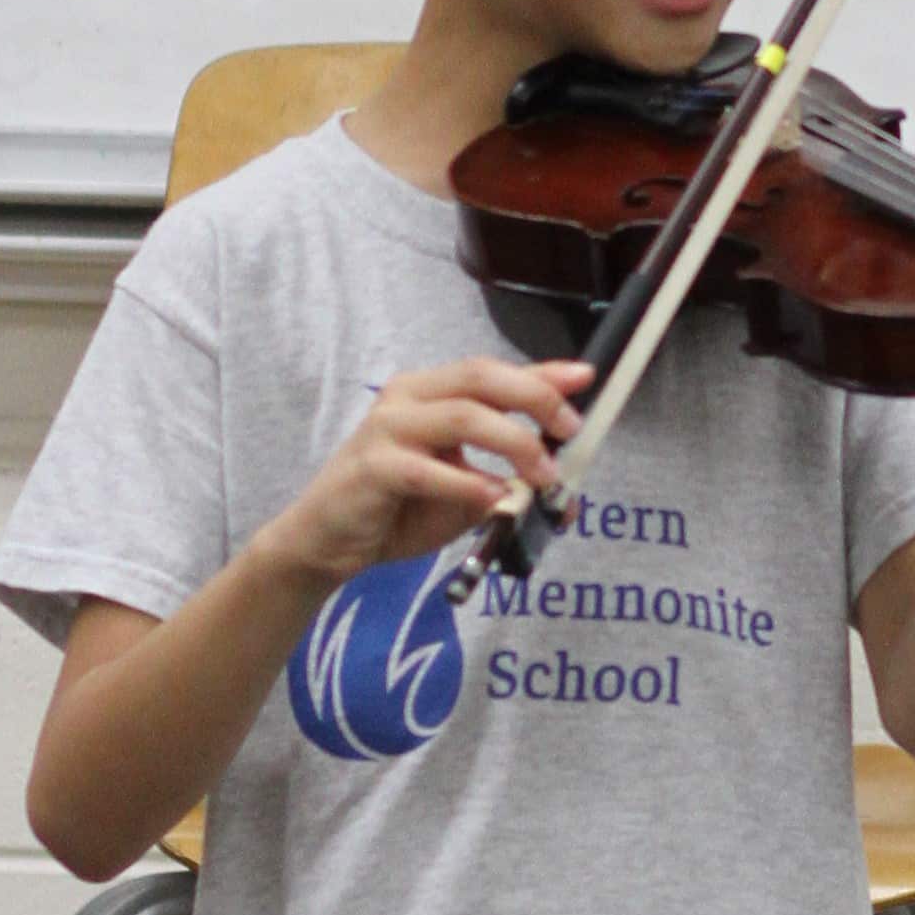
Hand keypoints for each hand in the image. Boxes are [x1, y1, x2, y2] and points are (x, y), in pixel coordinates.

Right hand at [261, 358, 590, 589]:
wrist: (328, 541)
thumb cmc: (398, 509)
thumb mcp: (465, 491)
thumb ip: (506, 480)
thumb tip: (564, 490)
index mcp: (430, 392)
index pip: (492, 372)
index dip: (542, 373)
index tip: (585, 377)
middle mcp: (408, 397)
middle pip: (480, 378)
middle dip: (534, 398)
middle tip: (571, 430)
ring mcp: (388, 428)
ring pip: (462, 416)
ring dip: (513, 443)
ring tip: (543, 476)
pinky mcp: (374, 466)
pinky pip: (430, 469)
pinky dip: (469, 483)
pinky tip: (495, 499)